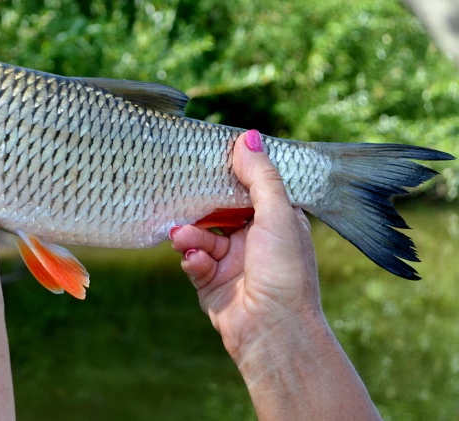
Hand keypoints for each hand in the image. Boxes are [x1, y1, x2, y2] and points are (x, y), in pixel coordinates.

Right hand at [170, 130, 323, 363]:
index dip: (231, 171)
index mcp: (276, 219)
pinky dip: (191, 257)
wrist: (272, 331)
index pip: (250, 185)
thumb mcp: (278, 215)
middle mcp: (253, 237)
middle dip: (200, 202)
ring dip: (190, 232)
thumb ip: (260, 177)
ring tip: (183, 236)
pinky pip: (192, 258)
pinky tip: (195, 260)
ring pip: (200, 232)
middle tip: (182, 190)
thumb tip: (247, 136)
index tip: (209, 155)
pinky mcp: (210, 279)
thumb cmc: (285, 272)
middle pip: (218, 207)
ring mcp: (230, 259)